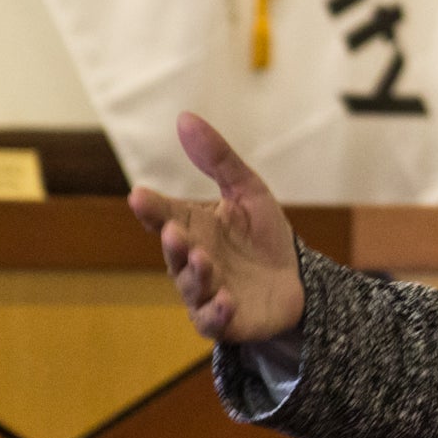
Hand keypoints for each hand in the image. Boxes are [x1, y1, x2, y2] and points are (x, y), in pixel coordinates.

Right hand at [127, 113, 304, 343]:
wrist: (297, 280)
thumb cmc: (263, 236)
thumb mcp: (247, 191)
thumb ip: (218, 159)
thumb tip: (184, 117)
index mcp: (191, 227)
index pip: (164, 216)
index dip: (151, 209)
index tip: (140, 197)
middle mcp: (191, 261)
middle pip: (174, 253)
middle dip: (173, 244)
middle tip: (174, 231)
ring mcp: (205, 292)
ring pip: (192, 286)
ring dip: (195, 273)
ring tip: (203, 258)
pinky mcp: (224, 320)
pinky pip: (213, 320)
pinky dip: (218, 312)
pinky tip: (227, 300)